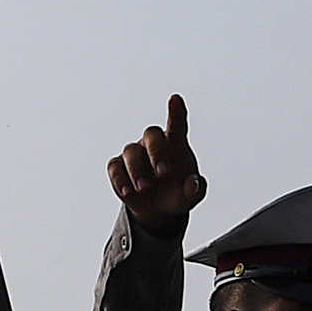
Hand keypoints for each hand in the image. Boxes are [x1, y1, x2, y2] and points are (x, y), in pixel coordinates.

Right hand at [107, 95, 205, 223]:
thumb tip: (193, 183)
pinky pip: (115, 167)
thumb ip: (196, 189)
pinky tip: (128, 192)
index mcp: (176, 145)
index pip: (177, 125)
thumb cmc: (178, 195)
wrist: (159, 211)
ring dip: (136, 170)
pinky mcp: (119, 167)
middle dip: (156, 152)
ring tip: (143, 188)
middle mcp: (154, 145)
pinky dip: (120, 179)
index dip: (176, 112)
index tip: (176, 99)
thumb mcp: (191, 197)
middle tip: (163, 173)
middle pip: (152, 135)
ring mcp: (135, 154)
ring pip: (131, 151)